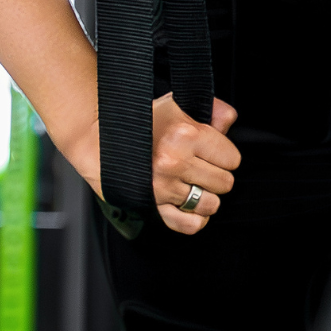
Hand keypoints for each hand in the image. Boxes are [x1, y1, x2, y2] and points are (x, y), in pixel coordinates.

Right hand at [151, 93, 239, 233]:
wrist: (98, 139)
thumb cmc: (138, 120)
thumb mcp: (175, 105)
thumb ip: (209, 110)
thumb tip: (229, 119)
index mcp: (186, 135)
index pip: (231, 158)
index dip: (225, 154)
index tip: (214, 152)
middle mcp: (176, 163)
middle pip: (224, 183)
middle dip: (218, 174)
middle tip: (203, 166)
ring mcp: (164, 188)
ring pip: (210, 204)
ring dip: (206, 196)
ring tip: (194, 183)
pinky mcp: (152, 206)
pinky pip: (189, 225)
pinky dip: (195, 218)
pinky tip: (190, 204)